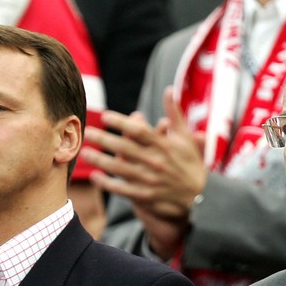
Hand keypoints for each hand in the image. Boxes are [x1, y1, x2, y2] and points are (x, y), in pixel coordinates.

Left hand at [82, 87, 206, 258]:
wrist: (201, 196)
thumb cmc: (190, 163)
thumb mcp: (185, 137)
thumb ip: (174, 113)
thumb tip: (169, 89)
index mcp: (165, 145)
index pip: (139, 131)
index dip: (121, 122)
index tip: (105, 116)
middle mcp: (156, 161)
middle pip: (125, 148)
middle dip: (104, 140)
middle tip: (87, 132)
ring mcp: (150, 180)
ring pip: (120, 169)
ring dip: (101, 161)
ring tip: (84, 153)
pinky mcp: (146, 196)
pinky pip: (123, 190)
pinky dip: (108, 184)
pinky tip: (95, 177)